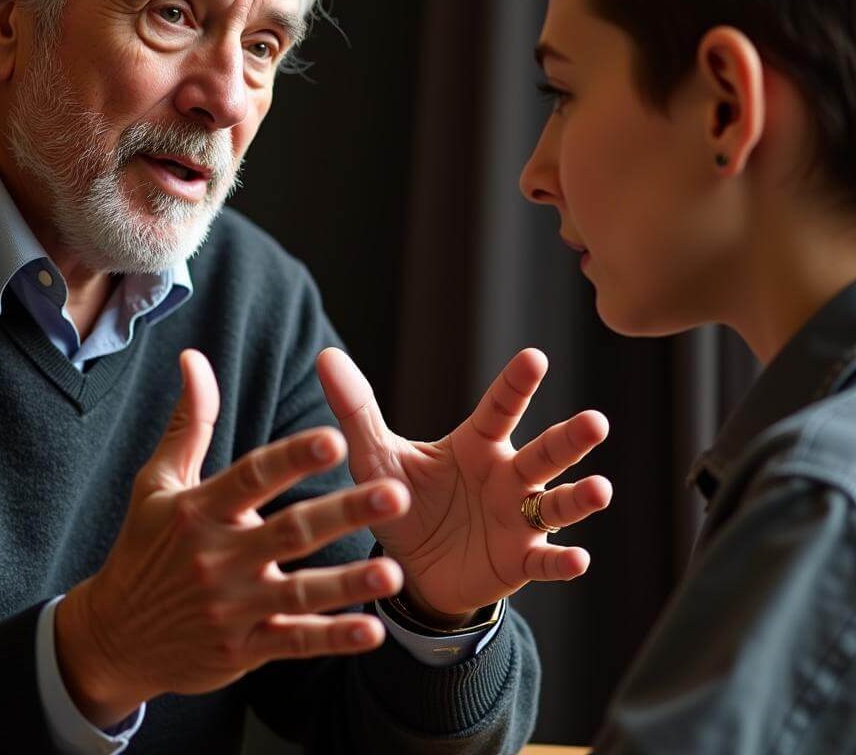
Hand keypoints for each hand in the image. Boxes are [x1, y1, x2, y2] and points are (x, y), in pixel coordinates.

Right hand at [55, 349, 410, 727]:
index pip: (253, 477)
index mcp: (199, 510)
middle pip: (291, 531)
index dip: (293, 458)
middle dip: (344, 512)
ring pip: (299, 592)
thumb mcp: (158, 482)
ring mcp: (231, 607)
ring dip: (349, 583)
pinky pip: (293, 642)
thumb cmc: (144, 546)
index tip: (335, 439)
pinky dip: (332, 639)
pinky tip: (373, 631)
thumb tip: (194, 357)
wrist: (114, 638)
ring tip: (395, 572)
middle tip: (396, 493)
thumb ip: (189, 421)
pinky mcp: (242, 649)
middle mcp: (217, 557)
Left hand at [317, 347, 610, 624]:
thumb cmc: (404, 501)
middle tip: (595, 422)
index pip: (500, 408)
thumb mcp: (377, 457)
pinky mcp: (519, 561)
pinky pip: (544, 560)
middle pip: (543, 453)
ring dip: (579, 497)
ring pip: (556, 504)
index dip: (517, 384)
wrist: (413, 569)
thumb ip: (356, 409)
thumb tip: (324, 356)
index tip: (535, 357)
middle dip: (569, 438)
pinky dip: (561, 560)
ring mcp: (518, 519)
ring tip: (600, 489)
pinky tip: (577, 558)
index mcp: (477, 444)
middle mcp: (507, 475)